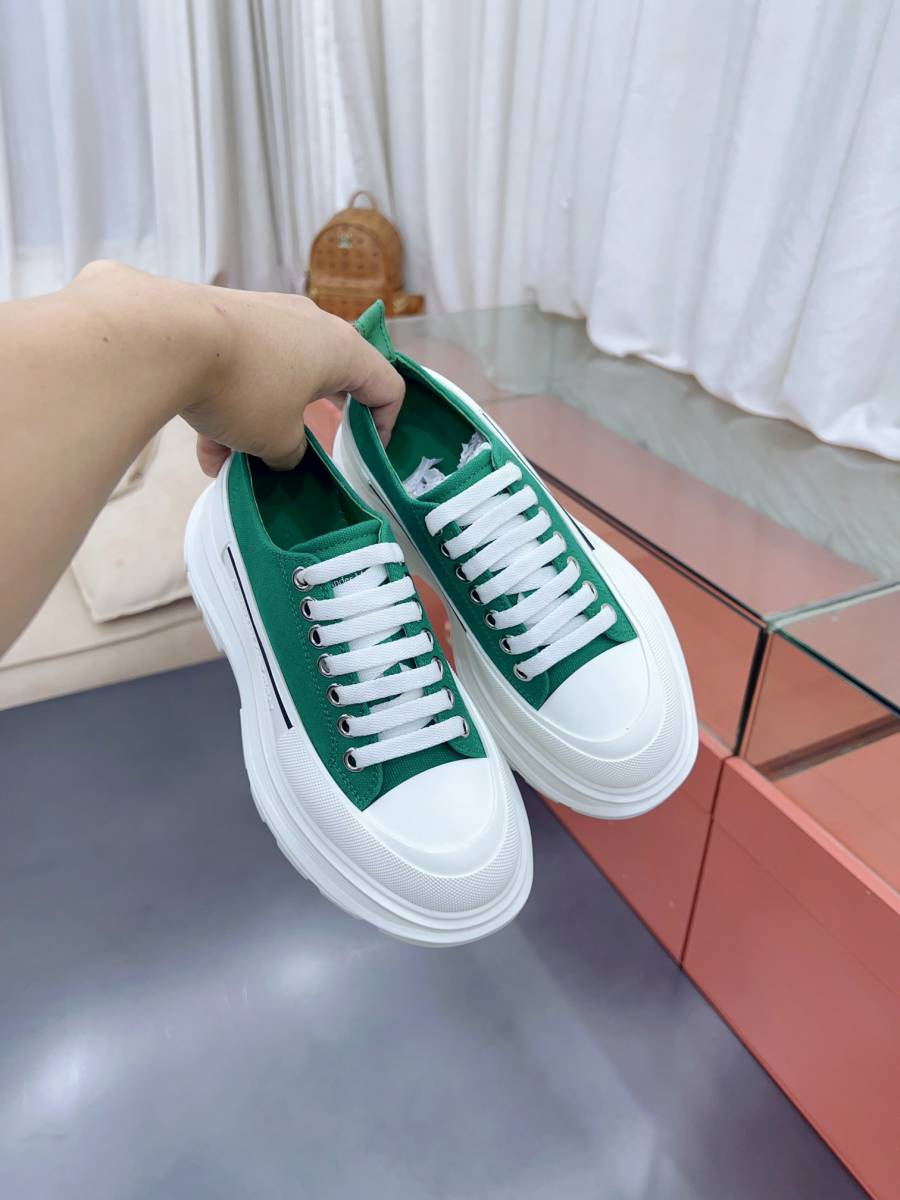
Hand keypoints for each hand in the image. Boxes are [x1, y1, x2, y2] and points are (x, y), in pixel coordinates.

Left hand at [184, 286, 404, 476]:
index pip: (387, 385)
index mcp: (341, 350)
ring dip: (261, 424)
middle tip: (305, 453)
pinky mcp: (227, 318)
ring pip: (277, 380)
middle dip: (312, 424)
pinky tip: (206, 448)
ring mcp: (267, 317)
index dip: (386, 424)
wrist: (167, 335)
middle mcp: (311, 325)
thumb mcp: (277, 439)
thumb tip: (284, 454)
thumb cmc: (244, 387)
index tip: (366, 454)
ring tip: (234, 464)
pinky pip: (242, 369)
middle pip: (328, 380)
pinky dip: (230, 407)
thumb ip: (293, 453)